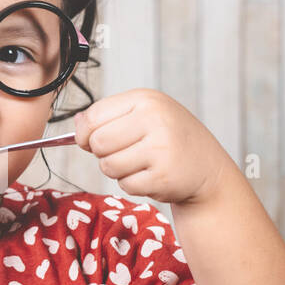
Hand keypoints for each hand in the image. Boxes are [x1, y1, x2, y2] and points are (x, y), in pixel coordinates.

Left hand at [73, 88, 228, 204]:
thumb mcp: (145, 115)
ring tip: (140, 164)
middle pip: (97, 142)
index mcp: (146, 99)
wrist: (208, 169)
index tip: (90, 140)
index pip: (93, 116)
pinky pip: (125, 185)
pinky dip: (133, 185)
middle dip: (103, 153)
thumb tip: (76, 124)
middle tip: (123, 153)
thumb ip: (110, 116)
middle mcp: (154, 119)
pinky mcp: (161, 177)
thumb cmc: (171, 139)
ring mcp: (159, 148)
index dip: (84, 133)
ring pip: (108, 166)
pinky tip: (151, 176)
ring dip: (118, 170)